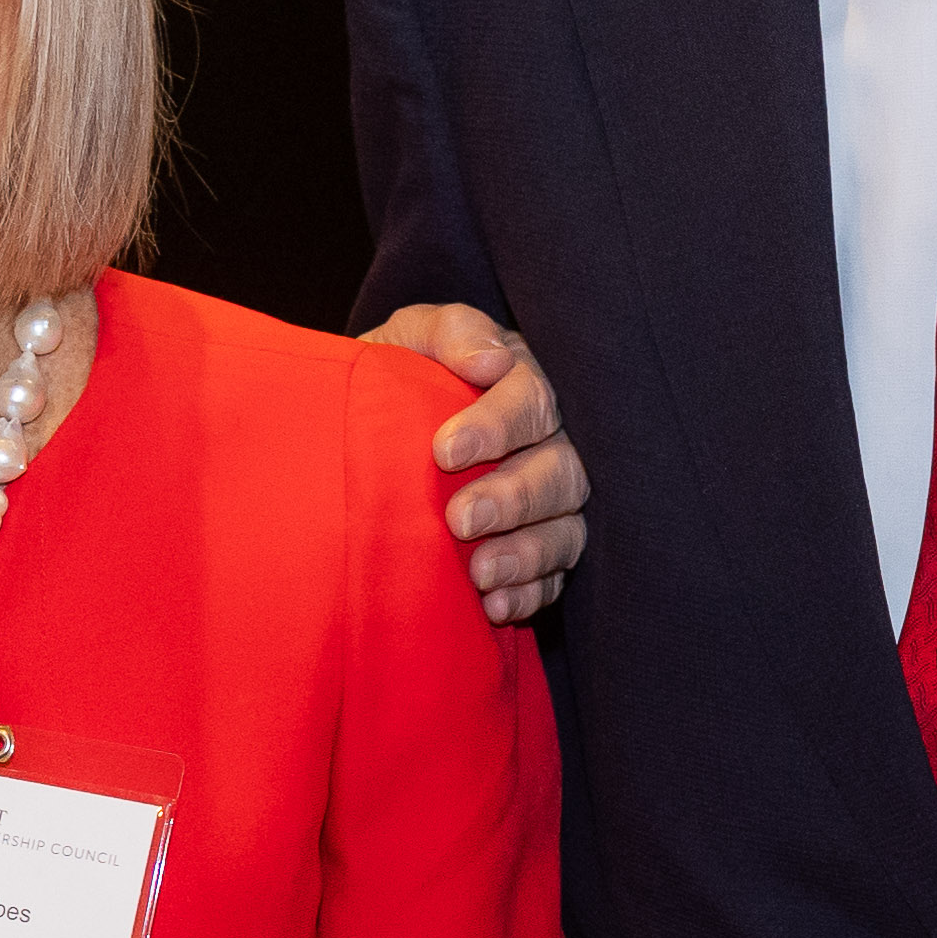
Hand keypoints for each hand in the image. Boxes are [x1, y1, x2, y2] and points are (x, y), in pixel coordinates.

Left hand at [369, 304, 590, 622]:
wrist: (368, 435)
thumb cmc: (394, 378)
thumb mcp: (407, 340)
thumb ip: (447, 332)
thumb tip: (492, 358)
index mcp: (523, 383)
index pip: (532, 399)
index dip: (497, 425)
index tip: (445, 451)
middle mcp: (550, 442)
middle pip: (561, 470)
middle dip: (514, 497)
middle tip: (460, 520)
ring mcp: (551, 501)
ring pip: (567, 527)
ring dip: (529, 553)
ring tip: (481, 573)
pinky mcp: (541, 549)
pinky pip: (555, 576)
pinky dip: (530, 592)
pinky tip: (496, 605)